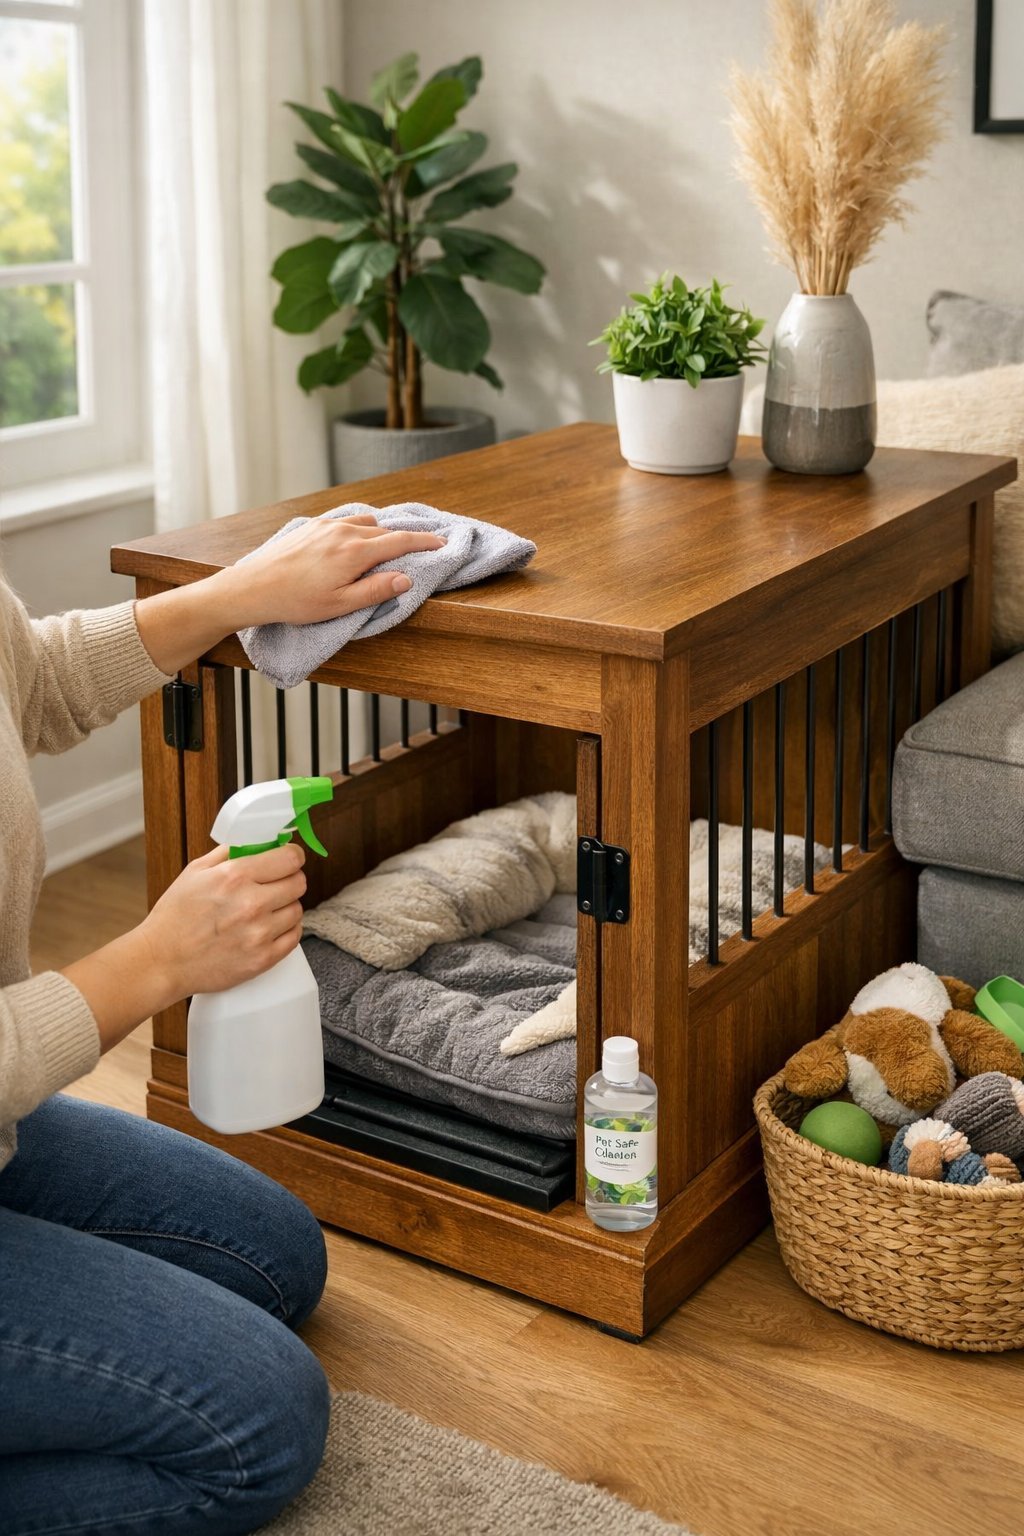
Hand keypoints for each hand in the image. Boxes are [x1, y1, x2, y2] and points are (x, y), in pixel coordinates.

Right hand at [137, 842, 307, 998]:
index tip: (288, 859)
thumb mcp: (195, 872)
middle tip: (275, 885)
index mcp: (234, 877)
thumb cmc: (175, 917)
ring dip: (286, 907)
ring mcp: (259, 933)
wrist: (162, 961)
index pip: (290, 858)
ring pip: (298, 910)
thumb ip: (229, 852)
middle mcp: (251, 904)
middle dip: (289, 880)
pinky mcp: (263, 959)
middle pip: (299, 883)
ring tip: (265, 910)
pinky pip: (294, 936)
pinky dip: (285, 930)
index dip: (291, 856)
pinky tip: (268, 927)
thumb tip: (257, 841)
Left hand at [216, 513, 446, 628]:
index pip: (400, 541)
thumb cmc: (296, 602)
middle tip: (420, 546)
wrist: (254, 587)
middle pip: (385, 530)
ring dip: (381, 532)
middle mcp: (343, 531)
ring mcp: (326, 525)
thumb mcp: (340, 605)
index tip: (442, 543)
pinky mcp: (312, 526)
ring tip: (389, 545)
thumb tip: (406, 578)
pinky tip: (357, 539)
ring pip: (365, 522)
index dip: (425, 541)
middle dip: (405, 537)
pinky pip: (345, 520)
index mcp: (355, 552)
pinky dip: (360, 527)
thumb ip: (376, 590)